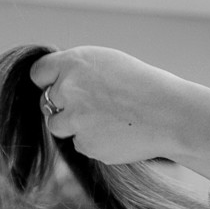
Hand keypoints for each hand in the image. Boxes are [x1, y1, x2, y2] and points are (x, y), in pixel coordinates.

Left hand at [31, 46, 195, 164]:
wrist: (170, 115)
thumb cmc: (146, 86)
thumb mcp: (109, 63)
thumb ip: (78, 72)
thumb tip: (57, 85)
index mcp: (74, 63)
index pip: (39, 73)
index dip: (49, 81)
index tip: (57, 86)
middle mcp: (69, 89)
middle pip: (47, 102)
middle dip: (64, 105)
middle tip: (91, 106)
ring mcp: (75, 120)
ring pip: (58, 126)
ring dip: (75, 125)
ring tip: (105, 120)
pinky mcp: (86, 145)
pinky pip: (80, 144)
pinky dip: (94, 141)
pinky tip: (117, 133)